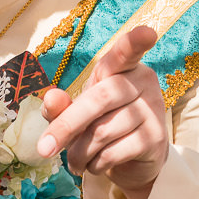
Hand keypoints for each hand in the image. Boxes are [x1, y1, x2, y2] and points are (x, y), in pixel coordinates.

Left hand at [36, 24, 169, 198]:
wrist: (133, 160)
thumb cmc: (101, 124)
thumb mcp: (77, 113)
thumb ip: (60, 107)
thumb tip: (50, 99)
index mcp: (121, 68)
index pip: (126, 53)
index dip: (134, 43)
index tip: (147, 33)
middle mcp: (142, 83)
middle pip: (98, 100)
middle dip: (66, 126)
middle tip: (44, 150)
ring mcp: (152, 110)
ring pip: (102, 132)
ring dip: (79, 153)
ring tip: (76, 160)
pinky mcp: (155, 139)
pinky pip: (113, 153)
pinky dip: (95, 164)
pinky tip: (96, 165)